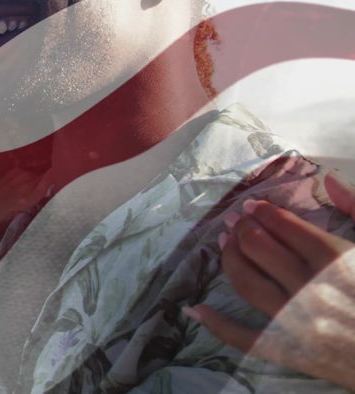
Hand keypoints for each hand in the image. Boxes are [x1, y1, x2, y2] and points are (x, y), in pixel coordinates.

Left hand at [186, 172, 354, 389]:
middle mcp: (311, 289)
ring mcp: (298, 323)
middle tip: (235, 221)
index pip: (284, 226)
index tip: (252, 206)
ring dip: (230, 261)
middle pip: (259, 248)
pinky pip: (246, 339)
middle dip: (242, 229)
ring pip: (246, 284)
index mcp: (337, 260)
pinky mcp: (292, 353)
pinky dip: (217, 324)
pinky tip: (196, 308)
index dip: (263, 212)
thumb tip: (327, 180)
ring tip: (224, 246)